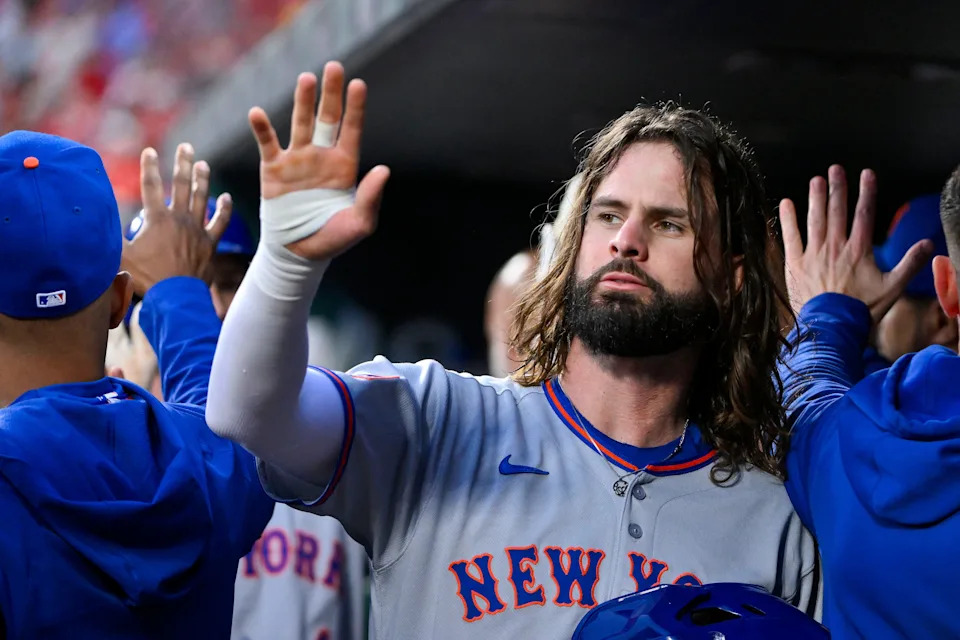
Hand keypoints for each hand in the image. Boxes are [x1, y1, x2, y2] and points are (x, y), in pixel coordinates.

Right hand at [121, 143, 232, 296]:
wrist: (176, 297)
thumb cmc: (145, 278)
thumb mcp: (119, 255)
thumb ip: (108, 235)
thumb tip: (91, 219)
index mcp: (157, 219)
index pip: (151, 186)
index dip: (150, 167)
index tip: (150, 151)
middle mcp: (179, 219)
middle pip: (181, 185)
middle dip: (182, 163)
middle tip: (186, 147)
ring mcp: (197, 230)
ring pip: (202, 198)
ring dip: (202, 179)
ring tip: (203, 164)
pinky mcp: (209, 244)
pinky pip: (220, 222)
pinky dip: (224, 209)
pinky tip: (227, 197)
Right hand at [248, 61, 389, 260]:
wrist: (299, 253)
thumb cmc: (333, 239)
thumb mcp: (359, 223)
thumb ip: (371, 197)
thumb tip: (384, 169)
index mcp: (345, 166)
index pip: (352, 130)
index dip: (355, 108)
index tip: (359, 84)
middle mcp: (322, 156)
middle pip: (327, 118)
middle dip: (330, 93)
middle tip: (334, 67)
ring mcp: (297, 160)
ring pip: (300, 123)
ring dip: (302, 101)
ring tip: (306, 78)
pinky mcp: (274, 169)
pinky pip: (268, 144)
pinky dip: (262, 128)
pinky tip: (257, 112)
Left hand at [779, 165, 932, 322]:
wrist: (832, 327)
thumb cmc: (862, 310)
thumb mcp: (893, 288)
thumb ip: (910, 264)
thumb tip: (929, 245)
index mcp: (859, 250)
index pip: (864, 214)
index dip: (866, 191)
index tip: (866, 174)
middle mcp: (835, 247)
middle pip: (837, 211)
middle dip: (838, 188)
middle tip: (836, 169)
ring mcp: (814, 254)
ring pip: (815, 219)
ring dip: (816, 197)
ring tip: (816, 179)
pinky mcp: (795, 264)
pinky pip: (790, 237)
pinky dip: (787, 219)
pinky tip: (785, 203)